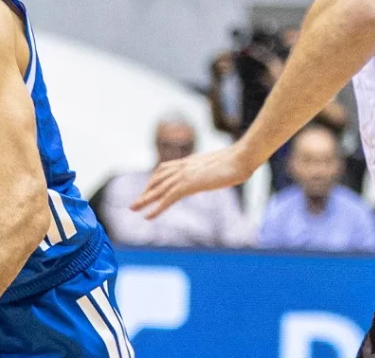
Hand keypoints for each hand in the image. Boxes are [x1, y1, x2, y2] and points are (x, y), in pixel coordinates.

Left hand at [130, 144, 256, 218]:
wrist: (240, 158)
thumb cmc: (237, 161)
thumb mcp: (220, 165)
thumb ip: (213, 169)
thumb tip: (220, 171)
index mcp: (189, 162)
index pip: (164, 170)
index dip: (154, 181)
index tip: (148, 189)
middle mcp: (183, 167)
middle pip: (157, 180)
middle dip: (145, 192)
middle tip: (134, 203)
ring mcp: (184, 175)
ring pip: (158, 190)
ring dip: (145, 200)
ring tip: (134, 209)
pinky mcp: (188, 185)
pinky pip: (167, 199)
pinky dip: (156, 208)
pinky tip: (148, 216)